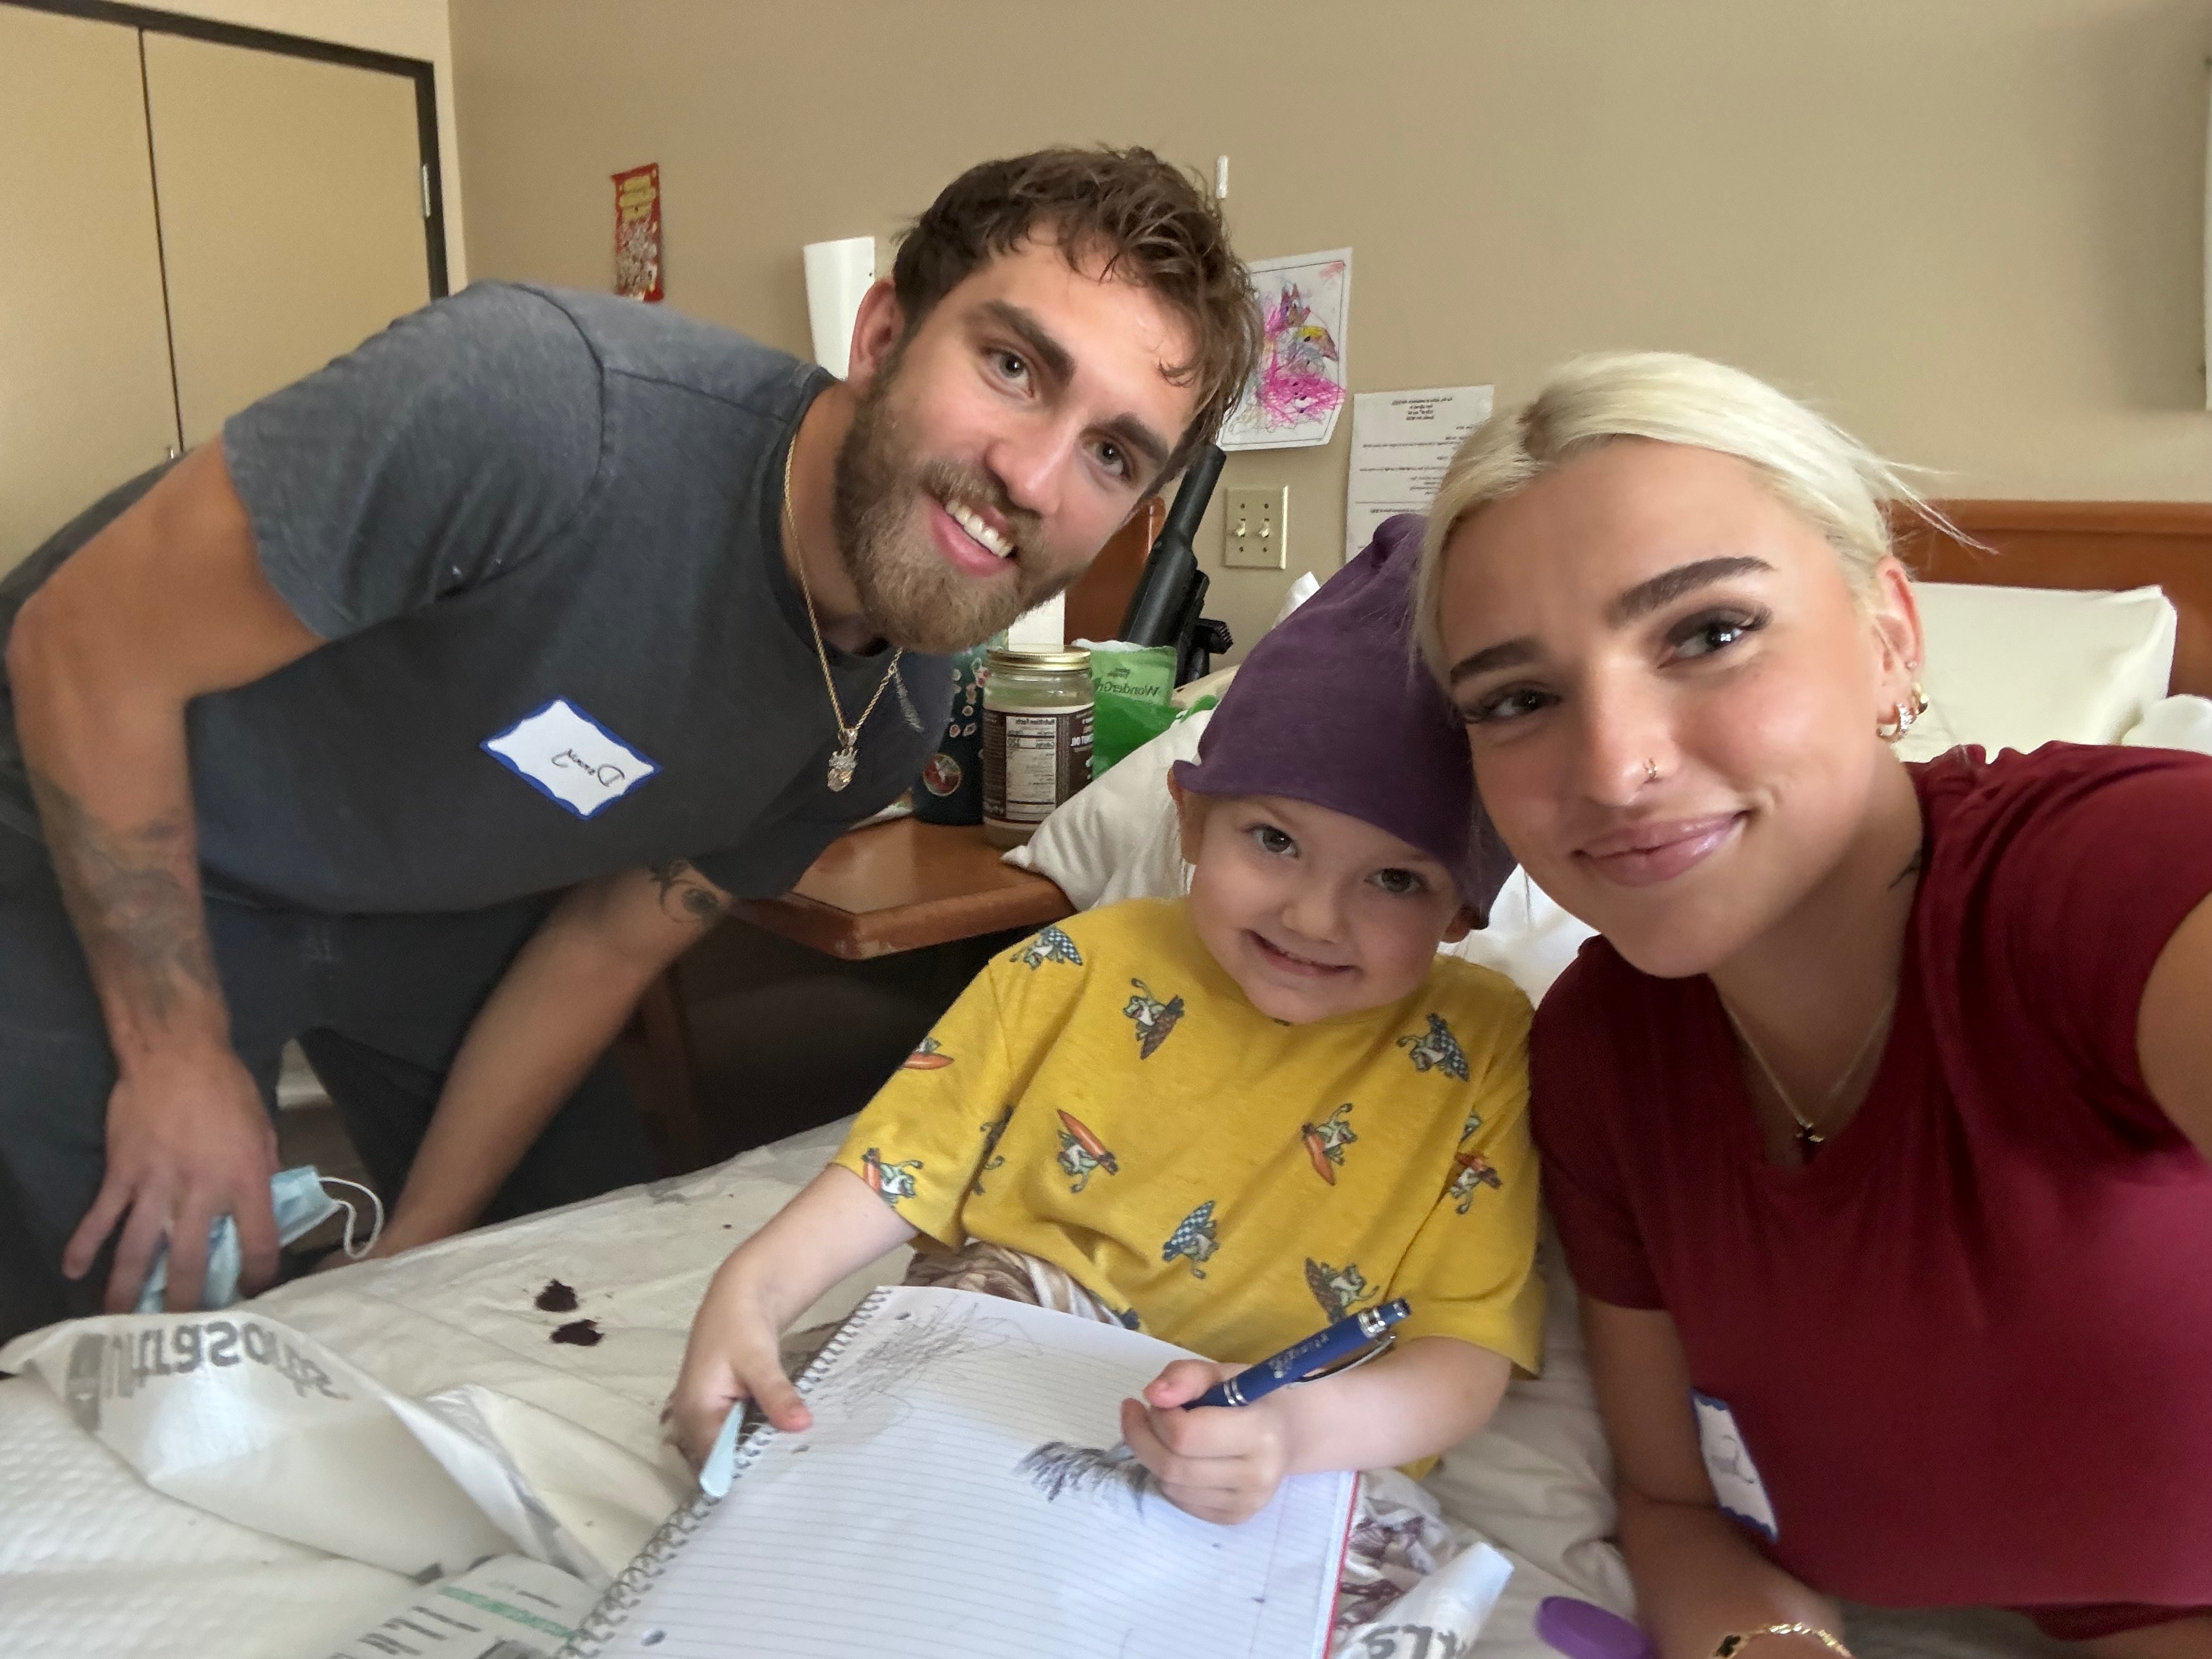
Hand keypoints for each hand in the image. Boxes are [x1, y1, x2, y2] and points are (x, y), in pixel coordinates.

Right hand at [64, 1043, 278, 1313]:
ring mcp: (156, 1185)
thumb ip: (263, 1175)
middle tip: (185, 1336)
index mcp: (247, 1179)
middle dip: (190, 1304)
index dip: (260, 1277)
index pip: (260, 1243)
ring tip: (125, 1327)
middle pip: (194, 1262)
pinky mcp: (121, 1174)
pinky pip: (100, 1218)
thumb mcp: (263, 1131)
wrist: (177, 1054)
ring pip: (141, 1251)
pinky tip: (73, 1273)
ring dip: (131, 1292)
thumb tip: (264, 1211)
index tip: (256, 1299)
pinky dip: (84, 1247)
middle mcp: (201, 1190)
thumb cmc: (228, 1090)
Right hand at [666, 1256, 811, 1471]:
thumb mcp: (760, 1360)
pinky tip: (783, 1445)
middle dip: (753, 1468)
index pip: (716, 1462)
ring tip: (793, 1468)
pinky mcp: (721, 1410)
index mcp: (695, 1412)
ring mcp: (705, 1416)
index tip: (779, 1485)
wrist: (741, 1295)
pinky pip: (737, 1435)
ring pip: (731, 1449)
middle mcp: (693, 1420)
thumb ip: (777, 1395)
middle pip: (722, 1459)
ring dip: (757, 1454)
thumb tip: (801, 1426)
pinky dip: (758, 1438)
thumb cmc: (741, 1324)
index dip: (745, 1475)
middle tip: (793, 1480)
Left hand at [1118, 1358, 1293, 1524]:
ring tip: (1165, 1434)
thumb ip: (1186, 1376)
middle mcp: (1257, 1474)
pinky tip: (1180, 1457)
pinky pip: (1182, 1502)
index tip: (1153, 1400)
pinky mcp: (1236, 1517)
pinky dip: (1169, 1478)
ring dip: (1154, 1456)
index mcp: (1260, 1432)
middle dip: (1144, 1437)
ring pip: (1172, 1486)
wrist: (1289, 1432)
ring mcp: (1247, 1502)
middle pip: (1173, 1465)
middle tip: (1141, 1414)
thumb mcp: (1221, 1373)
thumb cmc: (1252, 1397)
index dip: (1158, 1416)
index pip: (1186, 1435)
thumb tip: (1153, 1394)